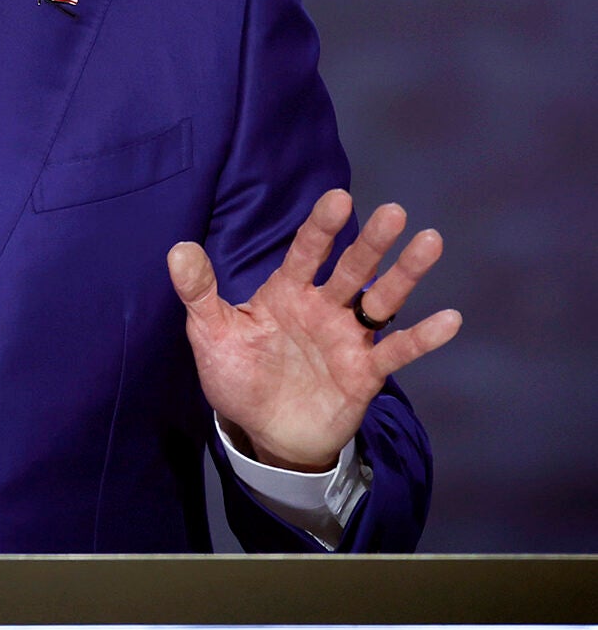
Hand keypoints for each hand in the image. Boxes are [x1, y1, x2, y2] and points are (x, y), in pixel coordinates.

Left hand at [167, 189, 460, 471]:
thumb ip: (200, 292)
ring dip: (405, 274)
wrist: (263, 432)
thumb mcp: (211, 333)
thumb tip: (178, 248)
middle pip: (351, 269)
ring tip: (430, 241)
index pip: (306, 252)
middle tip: (394, 212)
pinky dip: (423, 337)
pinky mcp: (365, 374)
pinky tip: (450, 318)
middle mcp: (323, 308)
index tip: (338, 198)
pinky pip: (398, 352)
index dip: (321, 227)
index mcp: (286, 292)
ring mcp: (348, 339)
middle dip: (372, 242)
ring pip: (382, 301)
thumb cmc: (238, 375)